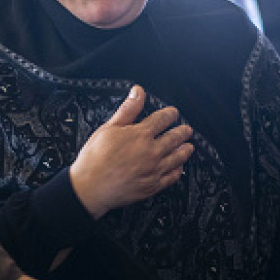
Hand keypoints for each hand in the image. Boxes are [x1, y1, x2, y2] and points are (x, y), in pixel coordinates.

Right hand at [69, 86, 193, 218]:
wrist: (90, 187)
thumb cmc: (95, 158)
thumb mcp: (108, 128)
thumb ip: (127, 110)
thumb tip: (138, 92)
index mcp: (141, 135)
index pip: (162, 119)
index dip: (170, 114)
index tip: (173, 113)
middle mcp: (152, 151)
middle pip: (174, 138)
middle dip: (182, 132)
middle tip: (187, 130)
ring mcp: (154, 170)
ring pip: (177, 157)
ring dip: (185, 150)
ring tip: (189, 146)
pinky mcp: (152, 186)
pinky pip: (171, 177)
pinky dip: (178, 171)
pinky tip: (179, 168)